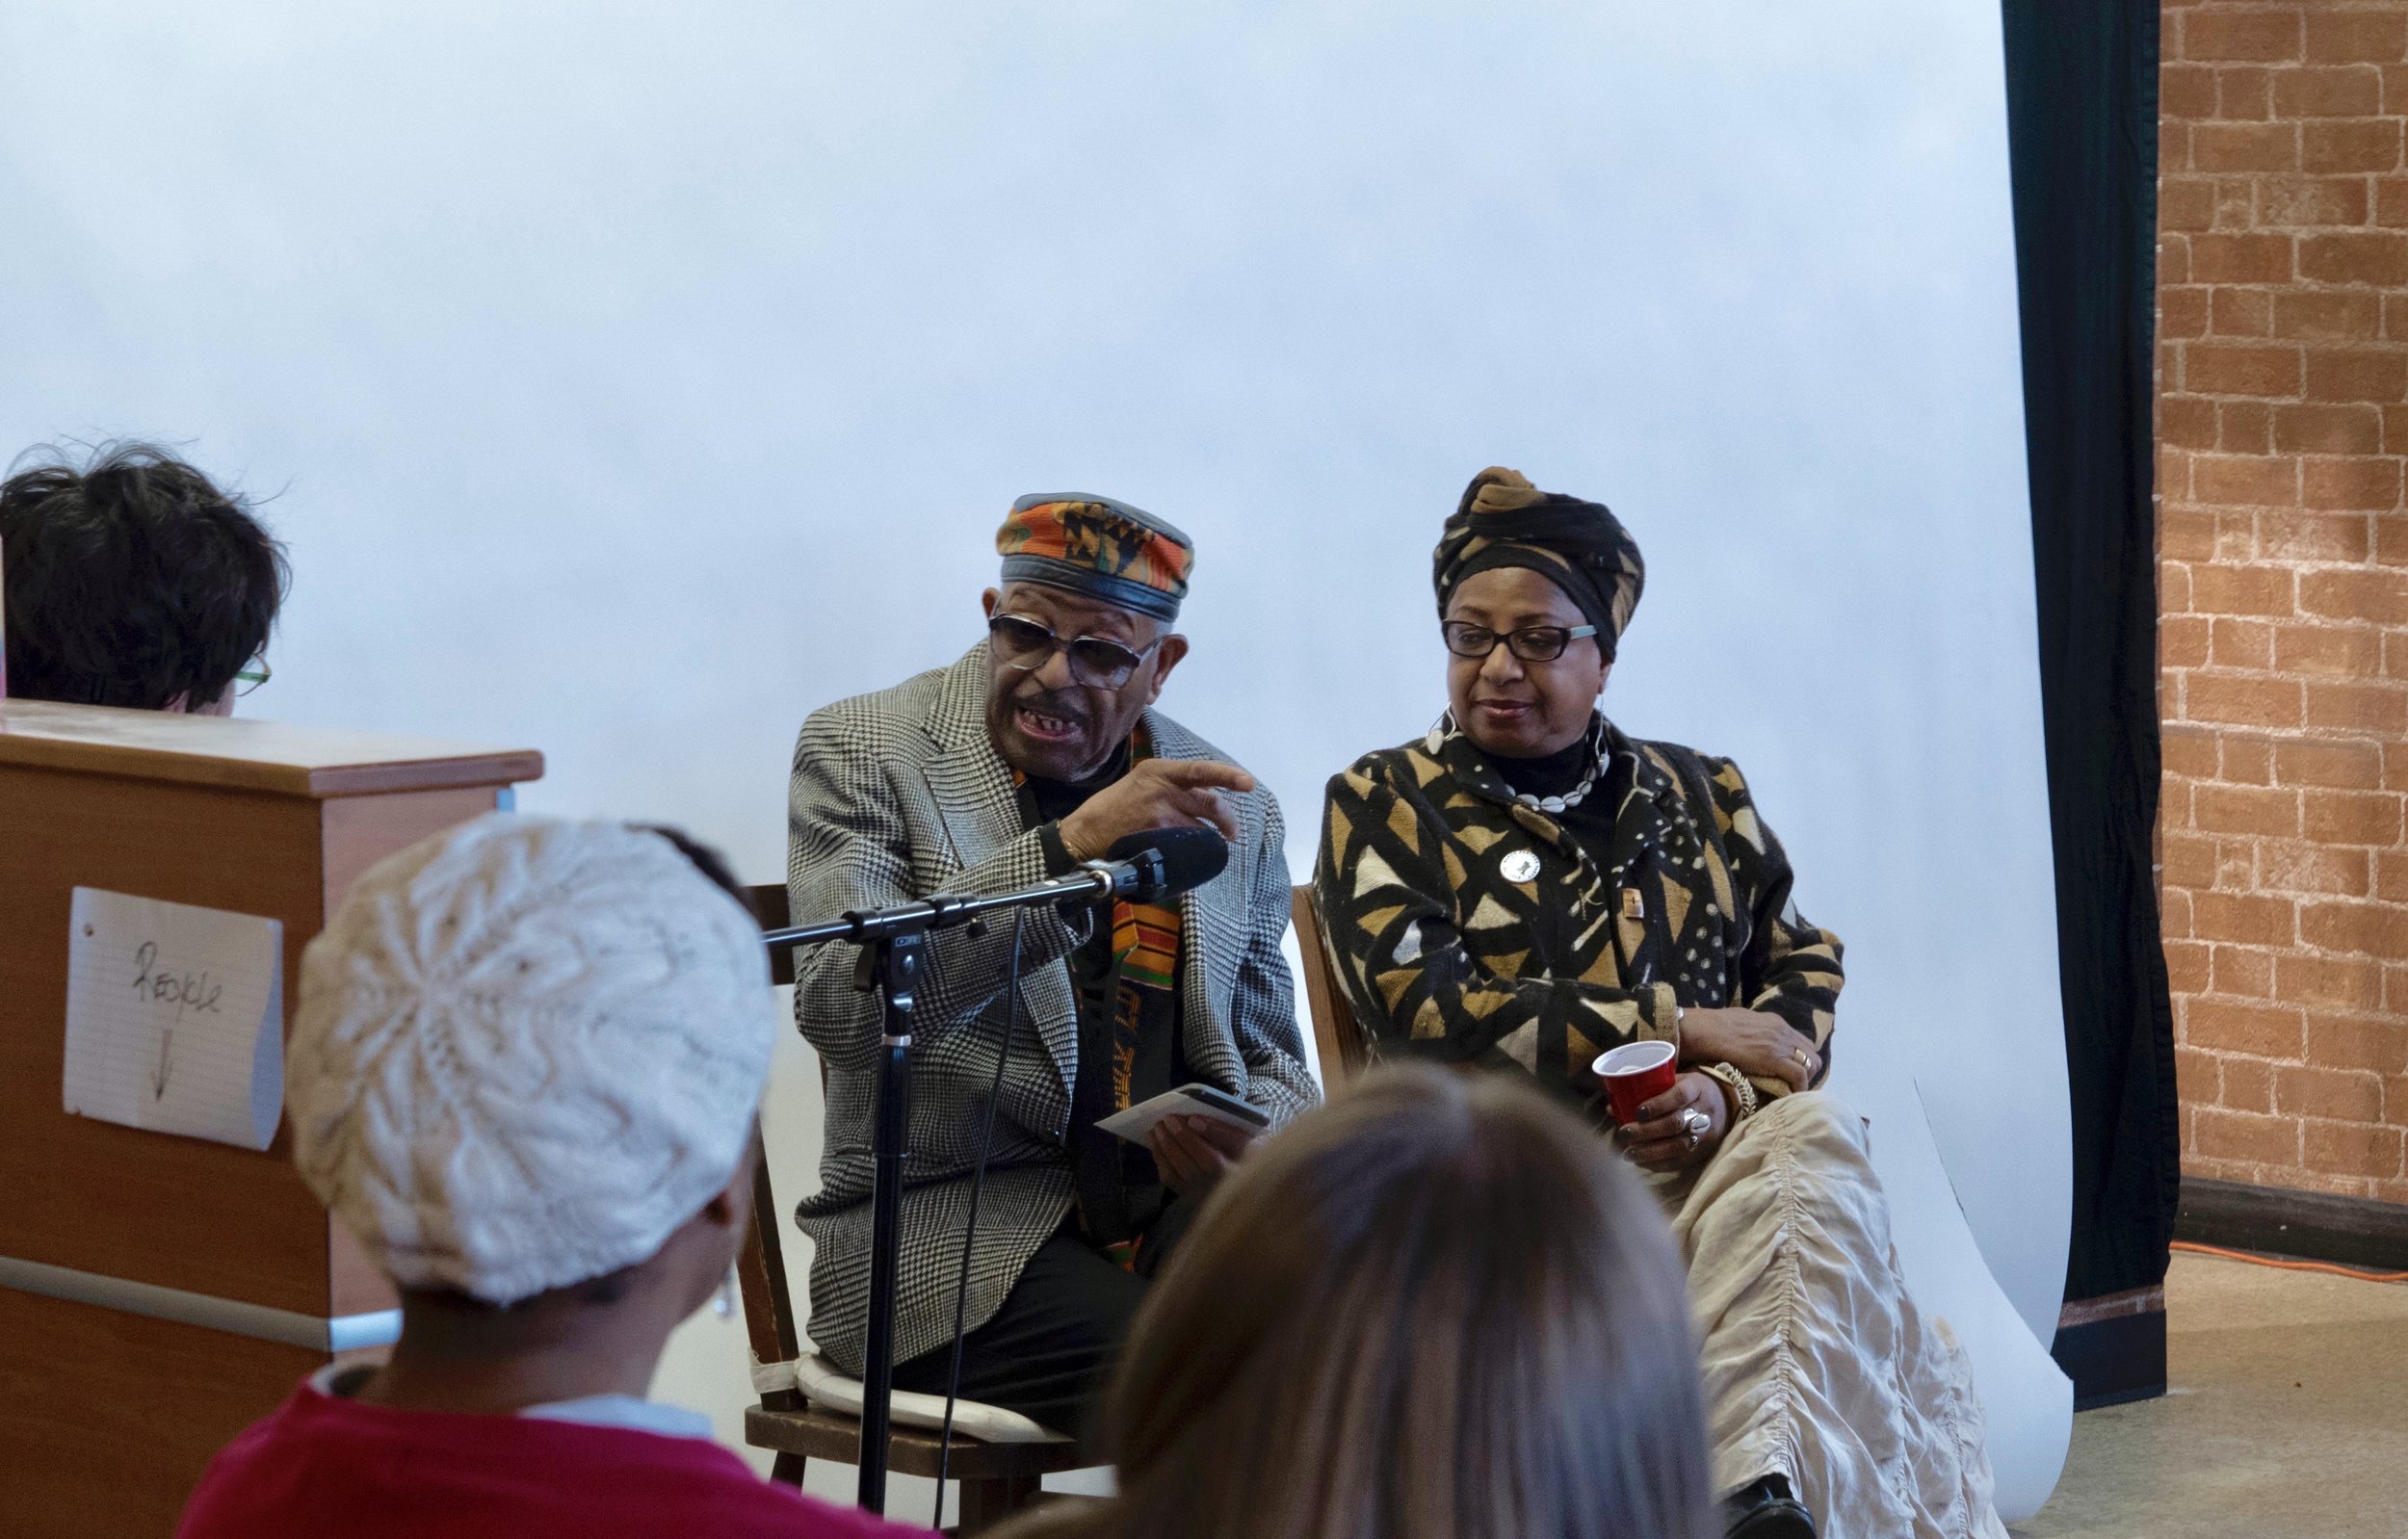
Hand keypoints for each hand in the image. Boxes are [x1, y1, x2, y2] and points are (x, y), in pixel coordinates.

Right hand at [1058, 759, 1254, 859]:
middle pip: (1210, 801)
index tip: (1248, 783)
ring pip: (1200, 826)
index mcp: (1158, 770)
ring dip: (1209, 837)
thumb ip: (1170, 785)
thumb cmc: (1112, 808)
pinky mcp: (1157, 835)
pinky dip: (1193, 850)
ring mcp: (1160, 812)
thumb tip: (1204, 795)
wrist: (1084, 833)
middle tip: (1232, 832)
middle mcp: (1162, 787)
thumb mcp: (1140, 783)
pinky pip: (1187, 843)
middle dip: (1227, 819)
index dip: (1228, 776)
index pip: (1201, 770)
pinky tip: (1189, 854)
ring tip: (1211, 845)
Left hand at [1148, 1114, 1256, 1197]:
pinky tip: (1156, 1142)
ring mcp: (1212, 1192)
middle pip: (1208, 1160)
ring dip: (1168, 1146)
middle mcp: (1236, 1181)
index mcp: (1255, 1161)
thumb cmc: (1247, 1153)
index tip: (1194, 1119)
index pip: (1238, 1145)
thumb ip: (1228, 1129)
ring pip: (1186, 1170)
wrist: (1246, 1187)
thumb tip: (1196, 1120)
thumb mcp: (1251, 1137)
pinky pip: (1172, 1179)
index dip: (1215, 1131)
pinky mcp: (1193, 1196)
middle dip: (1185, 1137)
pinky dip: (1160, 1158)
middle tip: (1169, 1118)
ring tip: (1158, 1127)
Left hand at [1617, 1072, 1729, 1172]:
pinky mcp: (1703, 1151)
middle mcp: (1704, 1111)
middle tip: (1624, 1133)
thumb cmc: (1689, 1091)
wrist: (1725, 1104)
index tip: (1638, 1111)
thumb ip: (1646, 1093)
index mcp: (1696, 1088)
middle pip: (1676, 1123)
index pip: (1680, 1095)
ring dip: (1650, 1151)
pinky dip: (1659, 1164)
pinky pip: (1681, 1161)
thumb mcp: (1675, 1081)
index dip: (1659, 1104)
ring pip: (1678, 1145)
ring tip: (1628, 1152)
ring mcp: (1706, 1133)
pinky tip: (1641, 1162)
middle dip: (1647, 1131)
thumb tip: (1611, 1109)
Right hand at [1676, 1006, 1819, 1090]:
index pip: (1801, 1041)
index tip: (1792, 1072)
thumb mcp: (1741, 1022)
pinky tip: (1790, 1096)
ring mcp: (1780, 1044)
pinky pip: (1799, 1075)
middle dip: (1807, 1070)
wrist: (1705, 1030)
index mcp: (1775, 1022)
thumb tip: (1751, 1042)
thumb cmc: (1714, 1027)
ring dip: (1805, 1079)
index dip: (1799, 1058)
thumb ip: (1754, 1031)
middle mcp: (1783, 1031)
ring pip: (1811, 1064)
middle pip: (1811, 1053)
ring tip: (1791, 1091)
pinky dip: (1799, 1087)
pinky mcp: (1775, 1059)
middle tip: (1793, 1084)